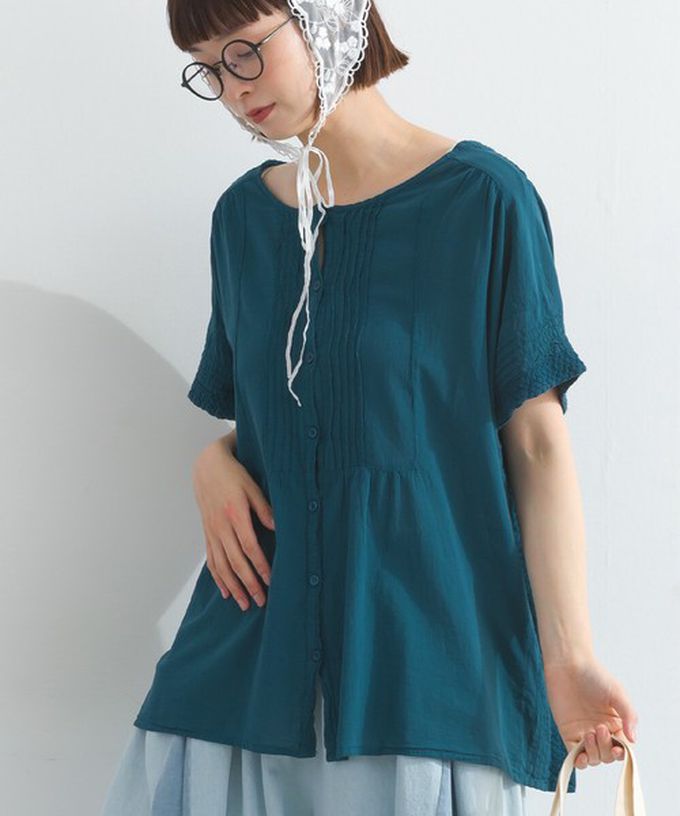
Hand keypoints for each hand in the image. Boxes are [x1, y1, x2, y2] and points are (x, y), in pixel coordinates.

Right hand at [191, 437, 275, 611]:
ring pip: (222, 566)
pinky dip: (218, 578)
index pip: (249, 546)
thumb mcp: (253, 487)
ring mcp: (212, 532)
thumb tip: (278, 528)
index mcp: (235, 515)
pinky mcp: (208, 534)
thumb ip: (265, 509)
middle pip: (235, 562)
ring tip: (244, 604)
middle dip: (248, 584)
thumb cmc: (234, 475)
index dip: (260, 565)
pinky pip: (212, 560)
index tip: (271, 580)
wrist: (207, 467)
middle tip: (261, 601)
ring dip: (233, 587)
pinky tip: (225, 591)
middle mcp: (221, 527)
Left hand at [543, 654, 638, 769]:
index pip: (622, 747)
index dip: (621, 753)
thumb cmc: (595, 676)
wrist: (568, 664)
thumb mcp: (618, 694)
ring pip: (593, 758)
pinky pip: (574, 755)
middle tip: (600, 728)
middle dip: (606, 748)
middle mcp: (601, 731)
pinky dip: (579, 761)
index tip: (618, 748)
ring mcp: (583, 732)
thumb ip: (628, 716)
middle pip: (607, 755)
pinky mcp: (568, 732)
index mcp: (616, 723)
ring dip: (593, 753)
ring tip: (589, 734)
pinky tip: (581, 757)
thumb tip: (633, 740)